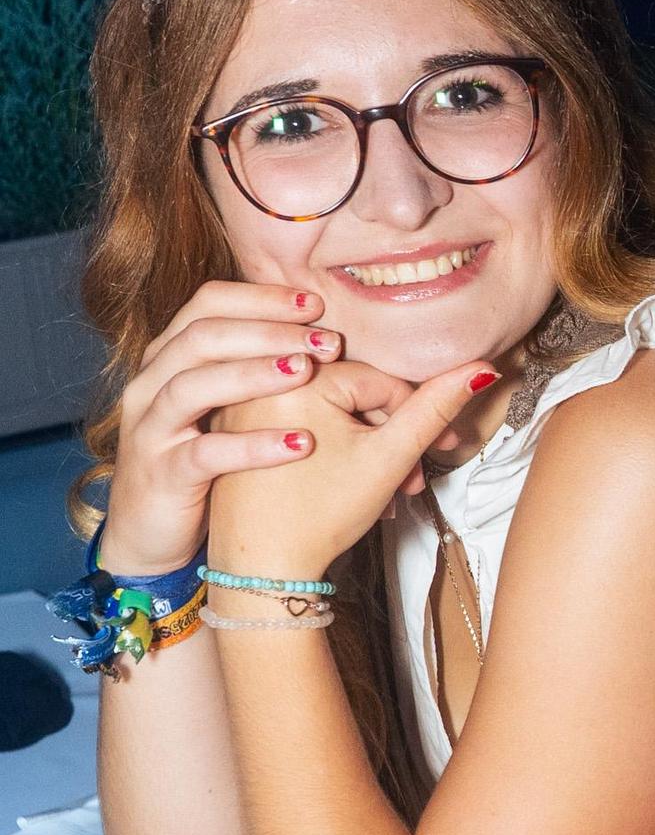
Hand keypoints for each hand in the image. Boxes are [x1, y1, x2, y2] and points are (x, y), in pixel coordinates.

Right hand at [98, 280, 347, 576]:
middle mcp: (151, 384)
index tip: (314, 303)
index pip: (207, 304)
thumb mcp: (219, 408)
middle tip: (325, 340)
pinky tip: (299, 443)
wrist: (149, 536)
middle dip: (268, 330)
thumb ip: (247, 369)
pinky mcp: (162, 475)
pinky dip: (252, 445)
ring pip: (193, 385)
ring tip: (308, 372)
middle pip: (202, 336)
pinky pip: (205, 454)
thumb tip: (312, 334)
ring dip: (255, 374)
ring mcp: (151, 429)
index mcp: (167, 358)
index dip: (260, 298)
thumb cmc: (199, 464)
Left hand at [210, 355, 499, 581]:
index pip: (380, 383)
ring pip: (329, 412)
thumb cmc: (319, 516)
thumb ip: (435, 409)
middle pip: (353, 397)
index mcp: (295, 376)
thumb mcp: (388, 458)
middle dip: (390, 439)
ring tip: (386, 490)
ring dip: (364, 447)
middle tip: (414, 479)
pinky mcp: (236, 427)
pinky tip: (347, 481)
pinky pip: (298, 422)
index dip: (417, 418)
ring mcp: (244, 402)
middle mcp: (261, 379)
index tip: (445, 448)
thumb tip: (482, 367)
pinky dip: (328, 447)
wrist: (262, 570)